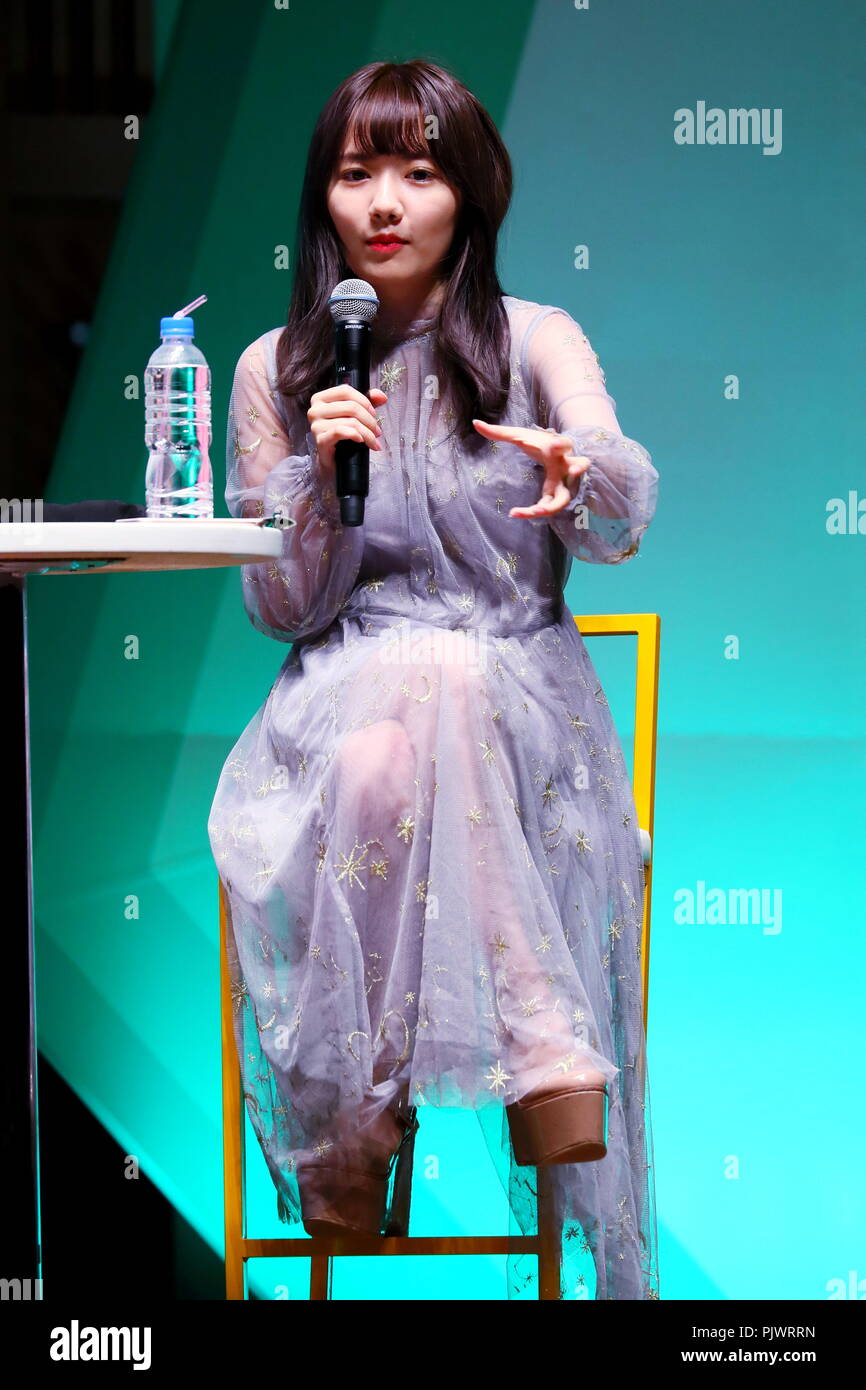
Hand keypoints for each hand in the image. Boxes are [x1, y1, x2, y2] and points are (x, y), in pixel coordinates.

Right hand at [308, 384, 388, 473]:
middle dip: (369, 420)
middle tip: (377, 431)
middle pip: (350, 406)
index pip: (345, 390)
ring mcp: (316, 425)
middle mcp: (315, 410)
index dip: (364, 400)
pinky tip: (361, 441)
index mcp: (321, 399)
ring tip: (373, 441)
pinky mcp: (320, 440)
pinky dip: (355, 435)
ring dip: (367, 432)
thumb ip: (368, 401)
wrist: (335, 462)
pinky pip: (340, 432)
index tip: (374, 413)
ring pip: (350, 421)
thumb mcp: (356, 415)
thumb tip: (382, 396)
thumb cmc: (344, 436)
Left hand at [471, 418, 590, 517]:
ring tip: (538, 511)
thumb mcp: (521, 437)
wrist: (557, 458)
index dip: (561, 444)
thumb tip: (475, 423)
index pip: (565, 444)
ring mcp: (565, 484)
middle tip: (572, 471)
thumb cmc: (540, 446)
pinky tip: (515, 512)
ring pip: (566, 497)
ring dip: (554, 505)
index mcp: (559, 449)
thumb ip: (499, 432)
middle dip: (577, 468)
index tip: (556, 443)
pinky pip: (548, 508)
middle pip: (579, 466)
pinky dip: (534, 512)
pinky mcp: (556, 498)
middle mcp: (566, 466)